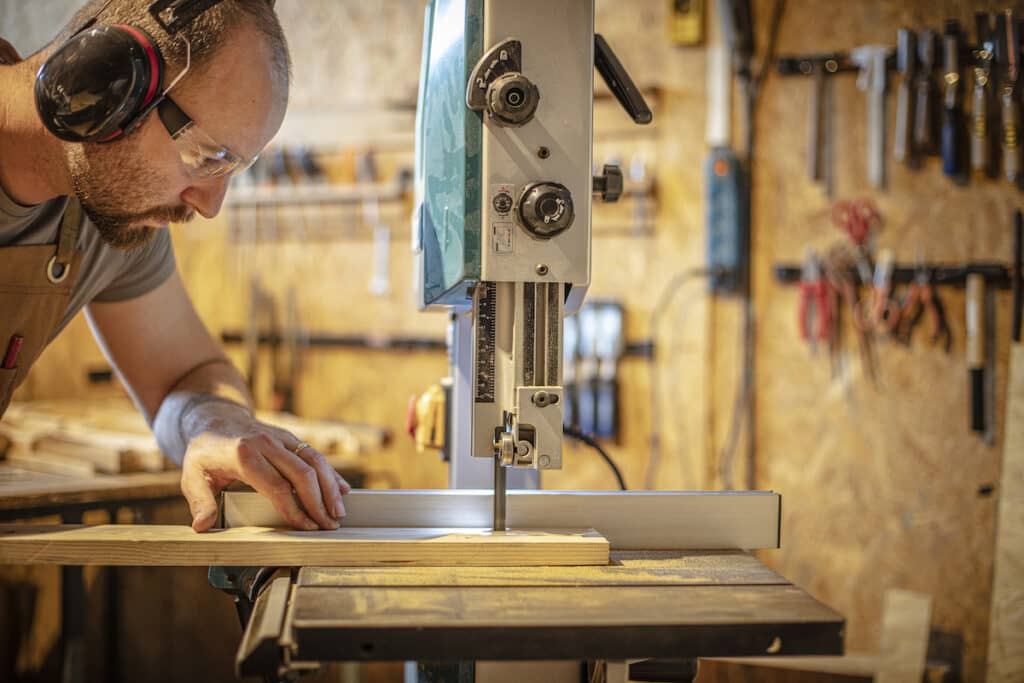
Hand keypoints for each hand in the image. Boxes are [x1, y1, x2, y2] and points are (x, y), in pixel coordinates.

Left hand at [178, 403, 350, 531]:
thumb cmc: (204, 452)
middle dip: (319, 502)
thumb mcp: (192, 475)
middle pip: (302, 473)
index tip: (306, 527)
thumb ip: (199, 501)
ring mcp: (281, 438)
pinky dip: (331, 474)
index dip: (295, 509)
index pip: (277, 486)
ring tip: (339, 512)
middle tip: (328, 525)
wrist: (215, 417)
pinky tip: (343, 490)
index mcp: (244, 455)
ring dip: (331, 487)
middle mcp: (267, 443)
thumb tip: (202, 525)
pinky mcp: (291, 438)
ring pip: (314, 461)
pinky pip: (315, 455)